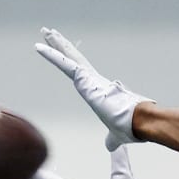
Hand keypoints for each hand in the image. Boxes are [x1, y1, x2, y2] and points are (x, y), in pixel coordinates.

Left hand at [35, 27, 148, 143]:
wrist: (140, 120)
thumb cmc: (130, 126)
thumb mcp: (116, 135)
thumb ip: (111, 139)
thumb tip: (110, 148)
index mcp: (99, 90)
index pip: (82, 72)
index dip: (73, 62)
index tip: (67, 52)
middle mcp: (94, 80)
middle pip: (74, 58)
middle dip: (62, 45)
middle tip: (50, 32)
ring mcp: (89, 78)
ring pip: (69, 56)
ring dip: (55, 44)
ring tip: (45, 31)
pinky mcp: (85, 79)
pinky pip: (64, 64)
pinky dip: (51, 55)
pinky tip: (38, 47)